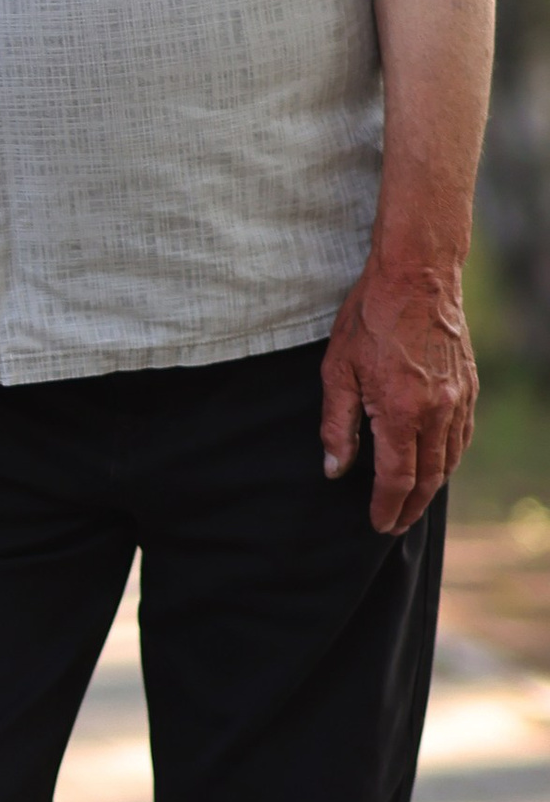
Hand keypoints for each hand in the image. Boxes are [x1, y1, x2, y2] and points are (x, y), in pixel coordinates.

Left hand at [318, 256, 477, 534]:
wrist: (417, 275)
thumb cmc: (369, 318)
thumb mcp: (337, 370)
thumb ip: (337, 425)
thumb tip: (334, 469)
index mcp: (401, 412)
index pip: (396, 479)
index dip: (386, 507)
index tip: (377, 525)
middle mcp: (436, 412)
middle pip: (429, 478)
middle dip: (410, 508)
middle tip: (394, 526)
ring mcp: (458, 399)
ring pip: (450, 459)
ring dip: (432, 487)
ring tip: (413, 504)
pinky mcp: (468, 386)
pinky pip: (462, 435)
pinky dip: (450, 457)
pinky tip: (438, 464)